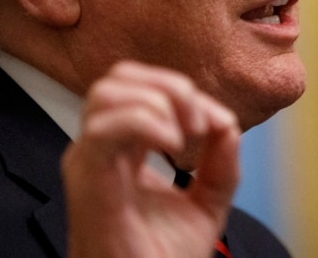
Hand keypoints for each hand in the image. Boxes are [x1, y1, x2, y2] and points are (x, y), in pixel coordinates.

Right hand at [61, 62, 240, 257]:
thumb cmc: (162, 257)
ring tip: (185, 136)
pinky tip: (172, 144)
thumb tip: (229, 124)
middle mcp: (100, 148)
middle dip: (168, 87)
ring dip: (157, 101)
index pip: (140, 86)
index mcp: (123, 148)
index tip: (216, 127)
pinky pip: (104, 127)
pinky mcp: (88, 178)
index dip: (183, 93)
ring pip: (107, 92)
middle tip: (197, 125)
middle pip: (119, 77)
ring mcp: (88, 160)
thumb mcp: (207, 202)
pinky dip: (146, 122)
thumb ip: (221, 163)